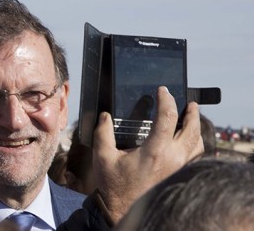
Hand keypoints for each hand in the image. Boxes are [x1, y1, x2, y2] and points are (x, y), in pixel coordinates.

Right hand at [92, 86, 202, 223]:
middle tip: (189, 103)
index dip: (166, 100)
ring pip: (197, 143)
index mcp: (155, 150)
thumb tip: (105, 116)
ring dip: (196, 128)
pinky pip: (196, 156)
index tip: (163, 91)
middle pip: (192, 129)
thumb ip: (103, 133)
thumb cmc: (115, 186)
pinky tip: (189, 141)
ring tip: (192, 118)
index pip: (168, 117)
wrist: (124, 209)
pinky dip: (196, 144)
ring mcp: (179, 168)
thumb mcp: (102, 157)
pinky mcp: (180, 175)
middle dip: (191, 112)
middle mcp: (173, 158)